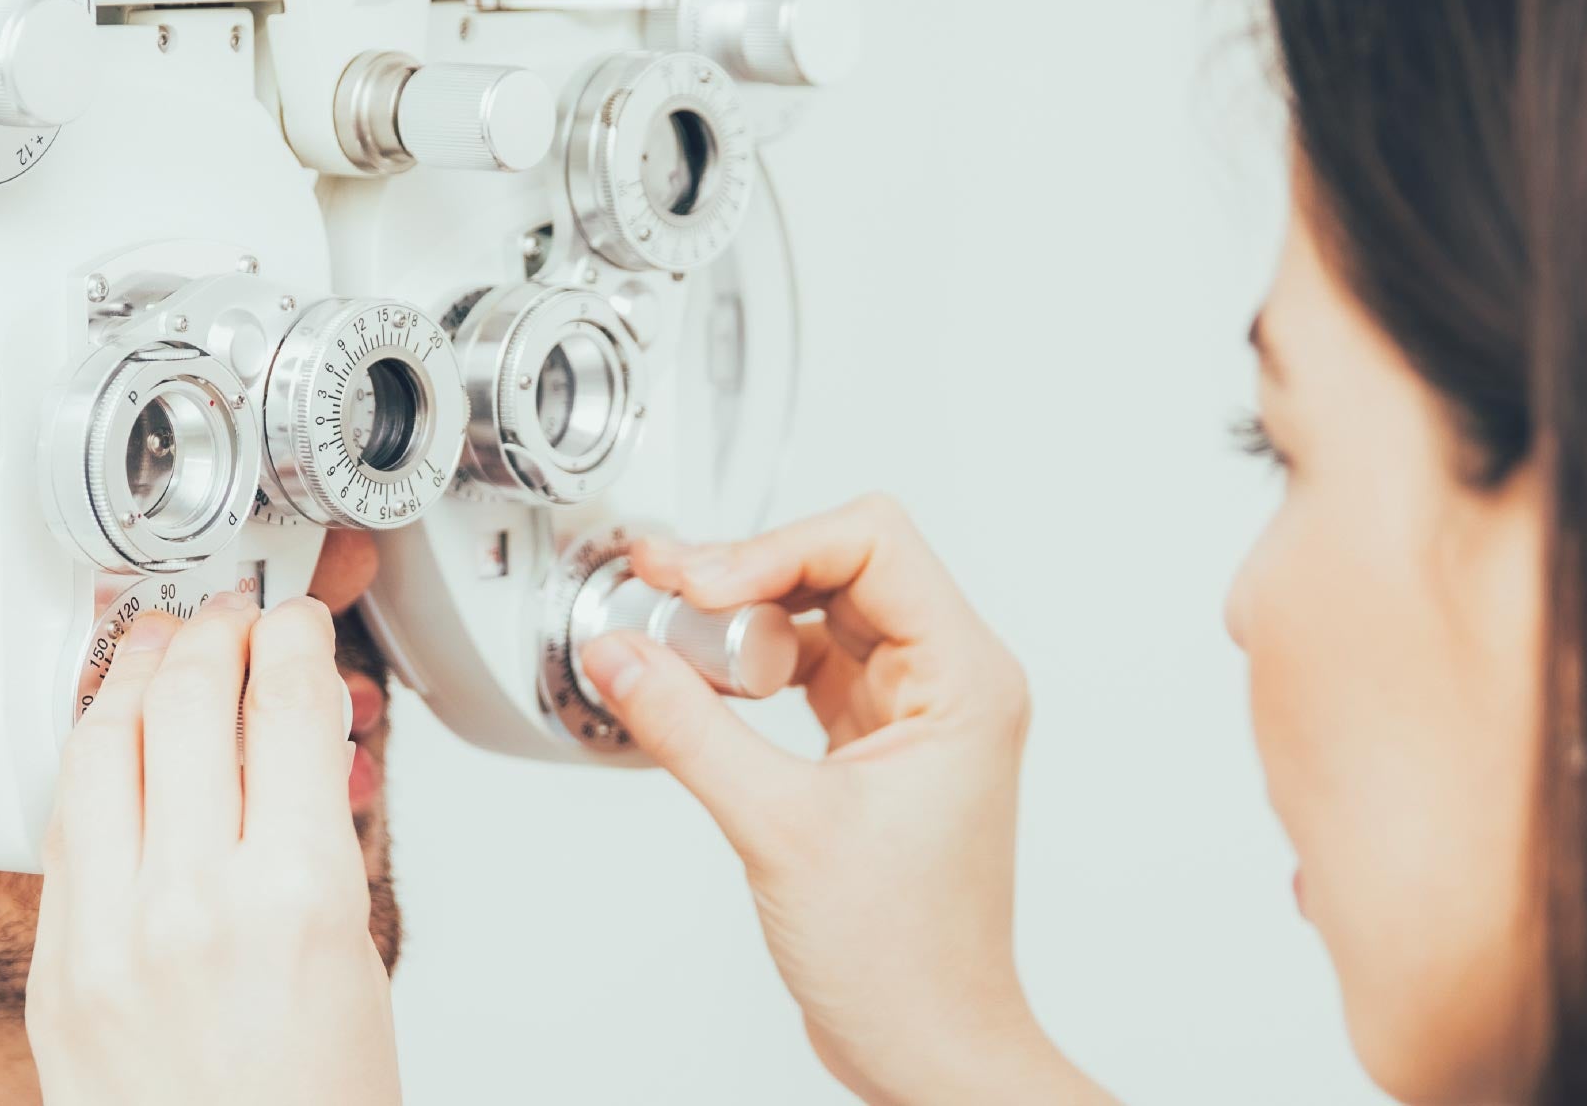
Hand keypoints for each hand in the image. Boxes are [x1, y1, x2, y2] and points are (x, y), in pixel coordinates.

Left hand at [27, 592, 399, 1105]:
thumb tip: (303, 754)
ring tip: (163, 648)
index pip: (286, 712)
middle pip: (189, 706)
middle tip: (233, 617)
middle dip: (213, 636)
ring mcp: (108, 935)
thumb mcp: (358, 963)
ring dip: (137, 675)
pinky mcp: (56, 969)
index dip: (292, 640)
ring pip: (106, 746)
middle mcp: (191, 904)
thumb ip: (319, 845)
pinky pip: (65, 825)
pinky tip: (112, 740)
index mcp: (292, 900)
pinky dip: (92, 761)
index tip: (296, 623)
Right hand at [581, 495, 1109, 1105]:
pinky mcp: (876, 746)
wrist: (928, 1044)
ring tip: (673, 644)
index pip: (873, 543)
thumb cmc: (905, 960)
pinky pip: (808, 668)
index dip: (775, 548)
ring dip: (743, 619)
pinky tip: (699, 684)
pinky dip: (749, 666)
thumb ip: (689, 727)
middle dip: (747, 574)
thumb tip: (622, 653)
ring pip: (819, 613)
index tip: (699, 585)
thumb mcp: (777, 828)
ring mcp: (913, 713)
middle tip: (663, 597)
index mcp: (964, 680)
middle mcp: (950, 683)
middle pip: (842, 564)